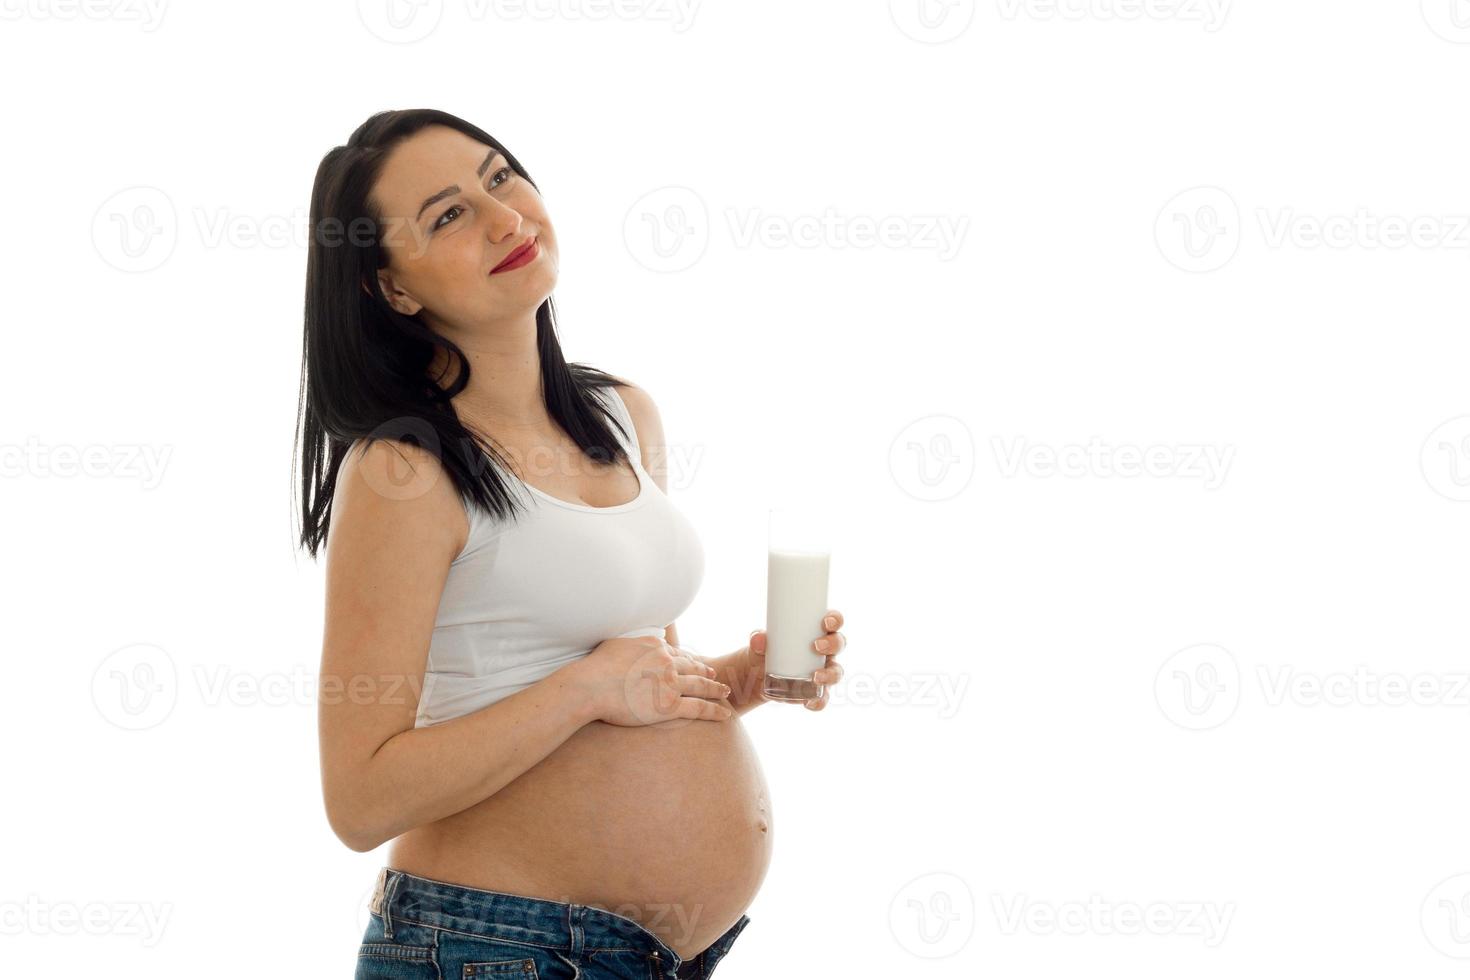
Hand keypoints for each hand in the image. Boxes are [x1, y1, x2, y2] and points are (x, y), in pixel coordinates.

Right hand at [572, 635, 732, 726]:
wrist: (592, 685)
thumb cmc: (597, 667)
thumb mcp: (618, 644)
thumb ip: (634, 643)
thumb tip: (641, 643)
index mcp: (656, 648)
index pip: (678, 655)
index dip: (689, 661)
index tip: (696, 665)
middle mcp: (667, 663)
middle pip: (693, 668)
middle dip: (706, 673)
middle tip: (716, 677)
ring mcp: (671, 684)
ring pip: (701, 687)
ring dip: (716, 690)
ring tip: (726, 692)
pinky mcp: (670, 706)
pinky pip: (699, 708)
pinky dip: (714, 711)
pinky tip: (724, 714)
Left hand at [743, 609, 846, 710]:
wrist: (756, 678)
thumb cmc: (764, 653)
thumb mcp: (758, 646)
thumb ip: (757, 641)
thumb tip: (759, 638)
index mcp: (815, 633)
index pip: (833, 622)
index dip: (835, 619)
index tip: (825, 622)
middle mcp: (824, 652)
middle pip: (839, 644)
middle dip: (833, 644)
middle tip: (816, 646)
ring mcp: (822, 671)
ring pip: (836, 672)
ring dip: (829, 674)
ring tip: (815, 677)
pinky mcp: (815, 691)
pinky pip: (823, 697)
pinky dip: (819, 701)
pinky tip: (809, 703)